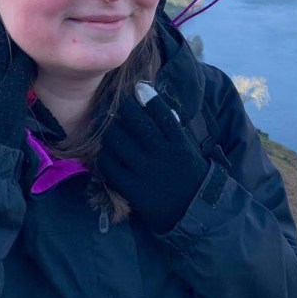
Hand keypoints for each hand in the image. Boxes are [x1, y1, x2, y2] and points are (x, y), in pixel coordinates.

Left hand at [98, 83, 209, 232]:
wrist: (192, 209)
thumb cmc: (188, 173)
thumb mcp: (186, 148)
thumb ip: (171, 130)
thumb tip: (149, 105)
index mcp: (178, 143)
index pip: (161, 113)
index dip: (148, 97)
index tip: (138, 87)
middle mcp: (161, 154)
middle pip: (136, 123)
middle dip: (122, 109)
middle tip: (114, 104)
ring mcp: (145, 172)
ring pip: (117, 141)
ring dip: (110, 129)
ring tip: (108, 126)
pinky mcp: (131, 188)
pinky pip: (109, 165)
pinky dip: (104, 154)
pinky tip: (106, 150)